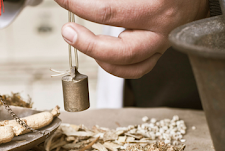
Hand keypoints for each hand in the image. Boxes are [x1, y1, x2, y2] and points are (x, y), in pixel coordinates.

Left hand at [54, 0, 208, 78]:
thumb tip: (82, 0)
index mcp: (157, 4)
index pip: (108, 11)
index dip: (79, 6)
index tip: (63, 0)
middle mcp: (161, 29)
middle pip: (120, 50)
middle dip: (87, 43)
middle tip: (68, 31)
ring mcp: (161, 45)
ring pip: (128, 66)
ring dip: (99, 58)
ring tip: (81, 42)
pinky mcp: (158, 53)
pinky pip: (137, 70)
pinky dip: (115, 67)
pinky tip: (101, 55)